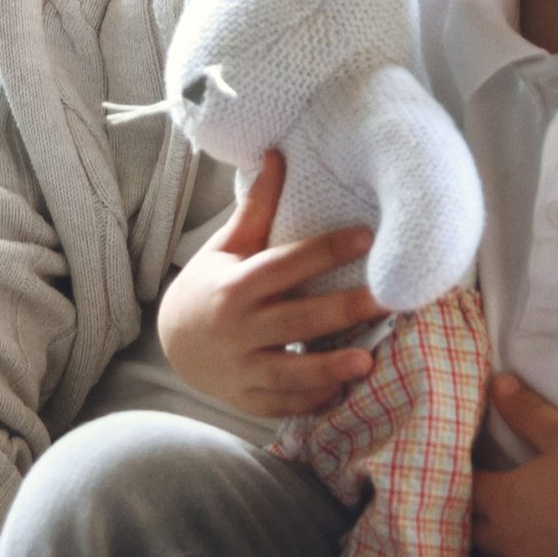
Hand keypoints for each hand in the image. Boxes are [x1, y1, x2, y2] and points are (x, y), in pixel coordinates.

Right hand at [157, 149, 383, 417]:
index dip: (325, 250)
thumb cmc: (209, 286)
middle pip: (296, 319)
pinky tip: (342, 393)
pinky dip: (311, 402)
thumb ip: (258, 207)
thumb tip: (278, 152)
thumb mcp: (227, 246)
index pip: (286, 265)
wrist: (171, 342)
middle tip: (386, 302)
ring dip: (328, 369)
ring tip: (365, 363)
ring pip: (290, 371)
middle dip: (342, 310)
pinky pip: (283, 404)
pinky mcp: (247, 398)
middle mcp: (239, 327)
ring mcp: (242, 367)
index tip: (366, 237)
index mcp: (236, 285)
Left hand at [471, 375, 557, 556]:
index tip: (478, 474)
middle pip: (474, 532)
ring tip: (514, 531)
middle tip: (493, 502)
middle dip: (479, 517)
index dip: (469, 482)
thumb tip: (498, 382)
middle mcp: (508, 543)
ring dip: (500, 548)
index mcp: (502, 501)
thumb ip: (524, 410)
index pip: (464, 493)